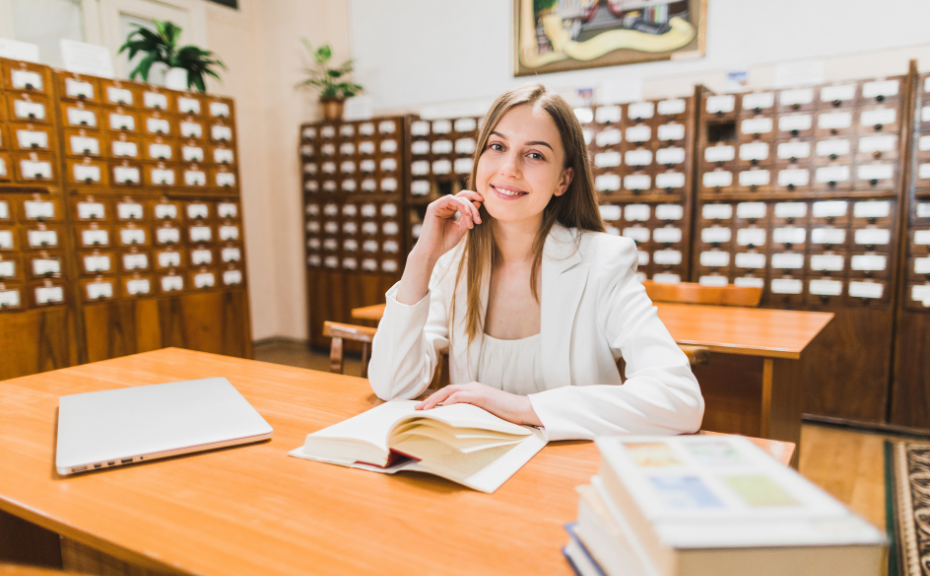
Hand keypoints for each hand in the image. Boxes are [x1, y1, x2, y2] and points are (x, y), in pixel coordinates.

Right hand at [412, 190, 483, 262]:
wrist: (432, 251)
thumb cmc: (445, 242)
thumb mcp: (461, 228)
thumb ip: (468, 216)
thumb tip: (478, 202)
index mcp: (450, 211)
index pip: (463, 199)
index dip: (474, 198)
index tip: (484, 202)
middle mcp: (444, 206)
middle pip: (463, 197)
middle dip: (474, 207)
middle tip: (478, 220)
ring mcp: (438, 206)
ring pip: (458, 198)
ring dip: (469, 208)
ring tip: (473, 220)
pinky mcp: (434, 207)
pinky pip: (450, 199)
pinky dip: (460, 204)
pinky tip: (466, 213)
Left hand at [415, 382, 542, 426]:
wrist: (522, 410)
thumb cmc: (505, 415)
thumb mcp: (483, 413)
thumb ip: (470, 413)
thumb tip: (454, 424)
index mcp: (472, 391)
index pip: (449, 393)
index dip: (435, 400)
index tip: (423, 409)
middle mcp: (472, 387)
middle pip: (446, 390)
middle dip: (430, 400)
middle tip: (418, 410)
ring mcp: (477, 390)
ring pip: (450, 391)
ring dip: (435, 400)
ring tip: (425, 410)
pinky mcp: (482, 395)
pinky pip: (461, 396)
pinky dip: (450, 401)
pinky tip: (442, 408)